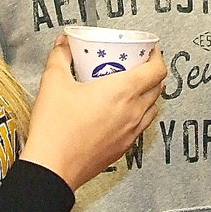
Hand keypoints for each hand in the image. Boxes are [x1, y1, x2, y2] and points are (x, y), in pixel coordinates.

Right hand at [22, 37, 165, 189]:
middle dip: (151, 73)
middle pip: (157, 87)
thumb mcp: (54, 83)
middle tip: (135, 65)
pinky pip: (140, 125)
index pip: (157, 70)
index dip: (157, 56)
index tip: (149, 50)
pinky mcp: (124, 148)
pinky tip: (119, 112)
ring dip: (146, 94)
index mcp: (123, 91)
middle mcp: (133, 112)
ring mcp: (131, 132)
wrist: (53, 168)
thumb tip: (63, 44)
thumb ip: (60, 58)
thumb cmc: (56, 127)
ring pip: (152, 108)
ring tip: (128, 88)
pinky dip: (137, 114)